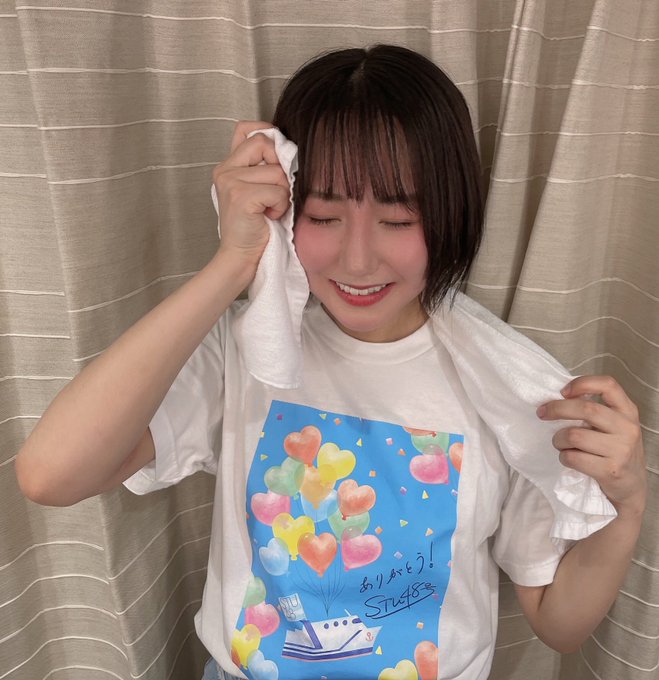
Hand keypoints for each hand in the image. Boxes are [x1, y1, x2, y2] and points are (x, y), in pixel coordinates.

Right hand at [212, 121, 290, 268]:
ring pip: (277, 171)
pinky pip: (278, 190)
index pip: (246, 129)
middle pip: (265, 144)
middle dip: (280, 168)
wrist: (240, 258)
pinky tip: (268, 217)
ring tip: (270, 209)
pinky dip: (280, 206)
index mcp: (228, 166)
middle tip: (276, 192)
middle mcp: (225, 170)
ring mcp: (230, 181)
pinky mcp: (241, 196)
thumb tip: (288, 149)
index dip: (268, 137)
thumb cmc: (254, 228)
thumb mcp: (257, 191)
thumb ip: (263, 168)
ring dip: (283, 194)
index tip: (277, 157)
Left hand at [537, 375, 646, 516]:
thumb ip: (595, 411)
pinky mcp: (610, 470)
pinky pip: (573, 457)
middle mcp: (627, 428)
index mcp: (628, 411)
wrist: (631, 488)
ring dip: (558, 439)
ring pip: (574, 435)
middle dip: (556, 409)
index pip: (608, 385)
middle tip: (542, 413)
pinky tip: (569, 458)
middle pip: (586, 409)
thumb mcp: (614, 426)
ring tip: (561, 443)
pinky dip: (564, 457)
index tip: (563, 391)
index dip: (582, 383)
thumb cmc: (615, 451)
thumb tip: (558, 397)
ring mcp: (621, 450)